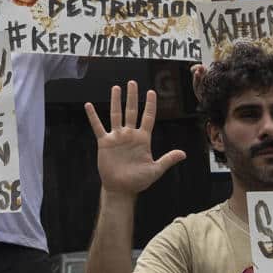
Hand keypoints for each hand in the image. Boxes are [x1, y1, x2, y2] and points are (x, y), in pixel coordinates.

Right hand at [86, 81, 185, 197]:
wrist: (121, 189)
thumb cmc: (139, 181)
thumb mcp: (155, 170)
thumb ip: (168, 160)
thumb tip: (184, 154)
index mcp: (143, 139)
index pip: (148, 118)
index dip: (150, 105)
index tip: (151, 92)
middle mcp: (130, 135)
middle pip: (131, 111)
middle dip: (132, 97)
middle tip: (133, 82)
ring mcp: (117, 137)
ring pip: (116, 115)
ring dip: (115, 101)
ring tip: (116, 88)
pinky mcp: (105, 143)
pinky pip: (98, 127)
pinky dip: (93, 116)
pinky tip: (88, 105)